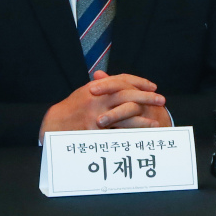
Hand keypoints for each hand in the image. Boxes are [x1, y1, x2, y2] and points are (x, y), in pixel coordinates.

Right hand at [39, 72, 166, 134]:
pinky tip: (141, 136)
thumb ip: (105, 86)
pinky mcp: (93, 131)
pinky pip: (115, 133)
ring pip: (125, 115)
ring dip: (142, 119)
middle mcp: (97, 99)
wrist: (53, 124)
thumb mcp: (86, 92)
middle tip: (161, 100)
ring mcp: (95, 115)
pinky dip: (129, 134)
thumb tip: (123, 81)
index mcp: (96, 88)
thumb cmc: (72, 107)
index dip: (139, 82)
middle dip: (146, 97)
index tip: (153, 86)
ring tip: (156, 123)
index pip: (123, 80)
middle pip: (127, 95)